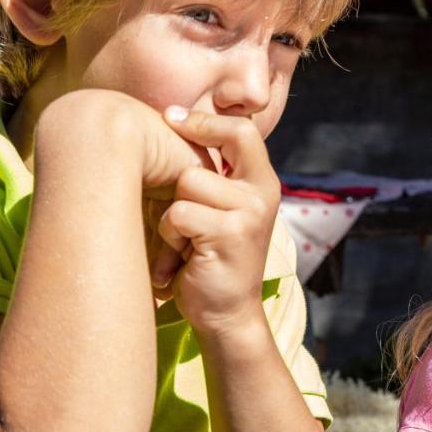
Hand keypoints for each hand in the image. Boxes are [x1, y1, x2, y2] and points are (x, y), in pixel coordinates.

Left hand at [153, 107, 280, 331]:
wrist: (228, 314)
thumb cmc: (211, 259)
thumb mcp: (221, 210)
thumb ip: (213, 177)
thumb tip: (169, 125)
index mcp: (263, 183)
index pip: (240, 130)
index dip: (203, 121)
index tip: (170, 117)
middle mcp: (263, 193)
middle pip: (198, 161)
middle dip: (176, 191)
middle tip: (182, 222)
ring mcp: (250, 213)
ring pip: (185, 186)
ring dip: (172, 218)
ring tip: (184, 244)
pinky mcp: (230, 234)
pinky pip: (178, 214)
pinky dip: (171, 237)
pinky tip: (182, 260)